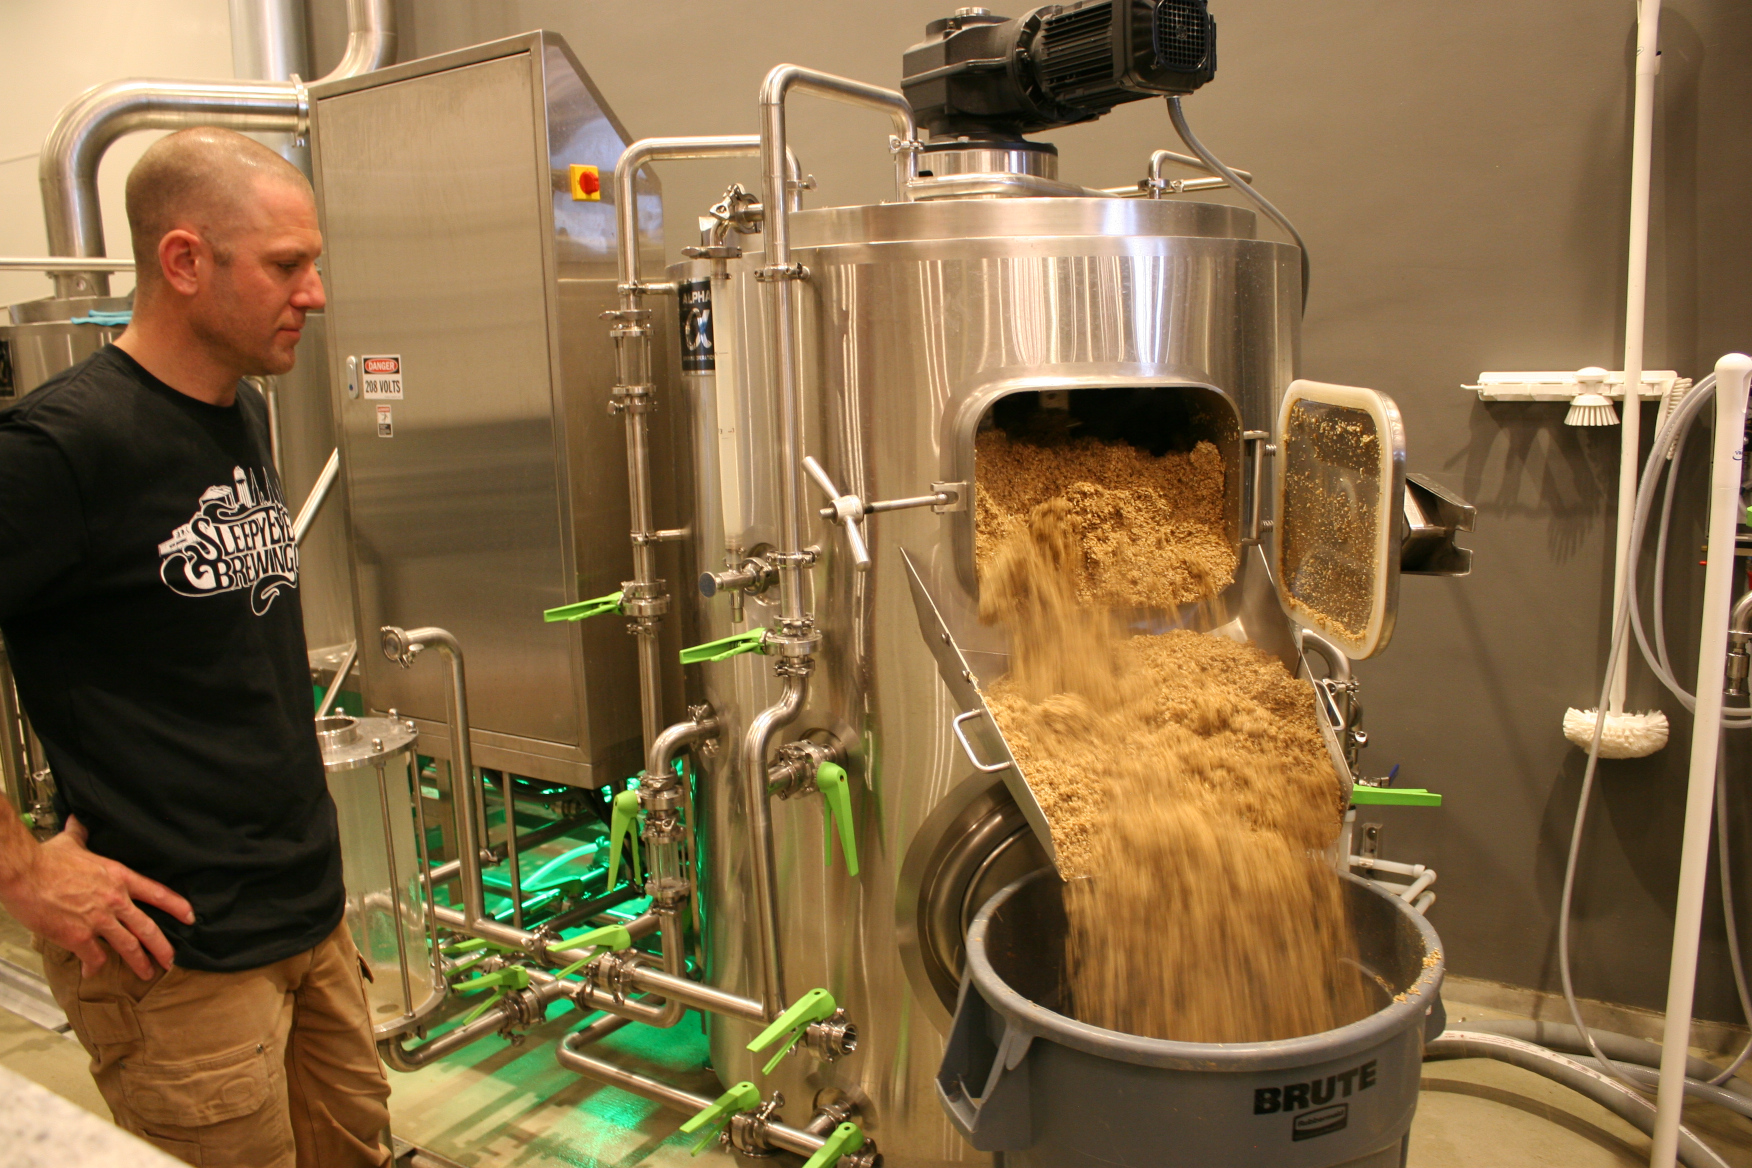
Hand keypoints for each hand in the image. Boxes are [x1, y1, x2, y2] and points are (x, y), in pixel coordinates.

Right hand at [0, 817, 194, 978]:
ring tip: (146, 973)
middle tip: (171, 960)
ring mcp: (98, 920)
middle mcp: (115, 900)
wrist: (24, 873)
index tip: (190, 917)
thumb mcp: (71, 842)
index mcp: (119, 877)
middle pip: (147, 927)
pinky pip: (93, 956)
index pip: (157, 893)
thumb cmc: (45, 858)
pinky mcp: (78, 936)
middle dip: (162, 947)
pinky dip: (94, 966)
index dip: (177, 906)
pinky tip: (92, 972)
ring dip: (138, 962)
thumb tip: (79, 821)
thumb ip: (81, 835)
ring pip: (127, 946)